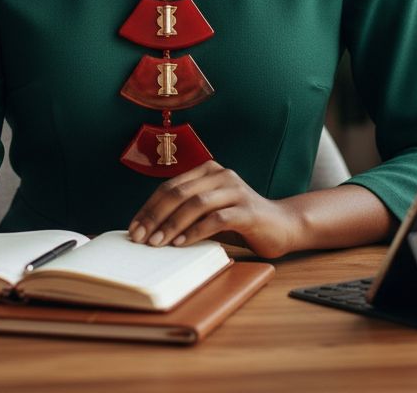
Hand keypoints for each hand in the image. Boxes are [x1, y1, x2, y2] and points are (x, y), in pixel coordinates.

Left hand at [127, 160, 300, 258]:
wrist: (282, 225)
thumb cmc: (241, 220)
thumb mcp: (211, 211)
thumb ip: (188, 212)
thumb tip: (152, 229)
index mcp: (208, 172)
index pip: (170, 186)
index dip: (149, 207)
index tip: (134, 228)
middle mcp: (221, 175)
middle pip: (179, 192)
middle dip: (155, 216)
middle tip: (140, 237)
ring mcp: (236, 190)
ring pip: (196, 204)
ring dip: (172, 224)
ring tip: (157, 243)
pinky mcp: (248, 210)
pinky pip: (216, 218)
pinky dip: (196, 231)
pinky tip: (182, 244)